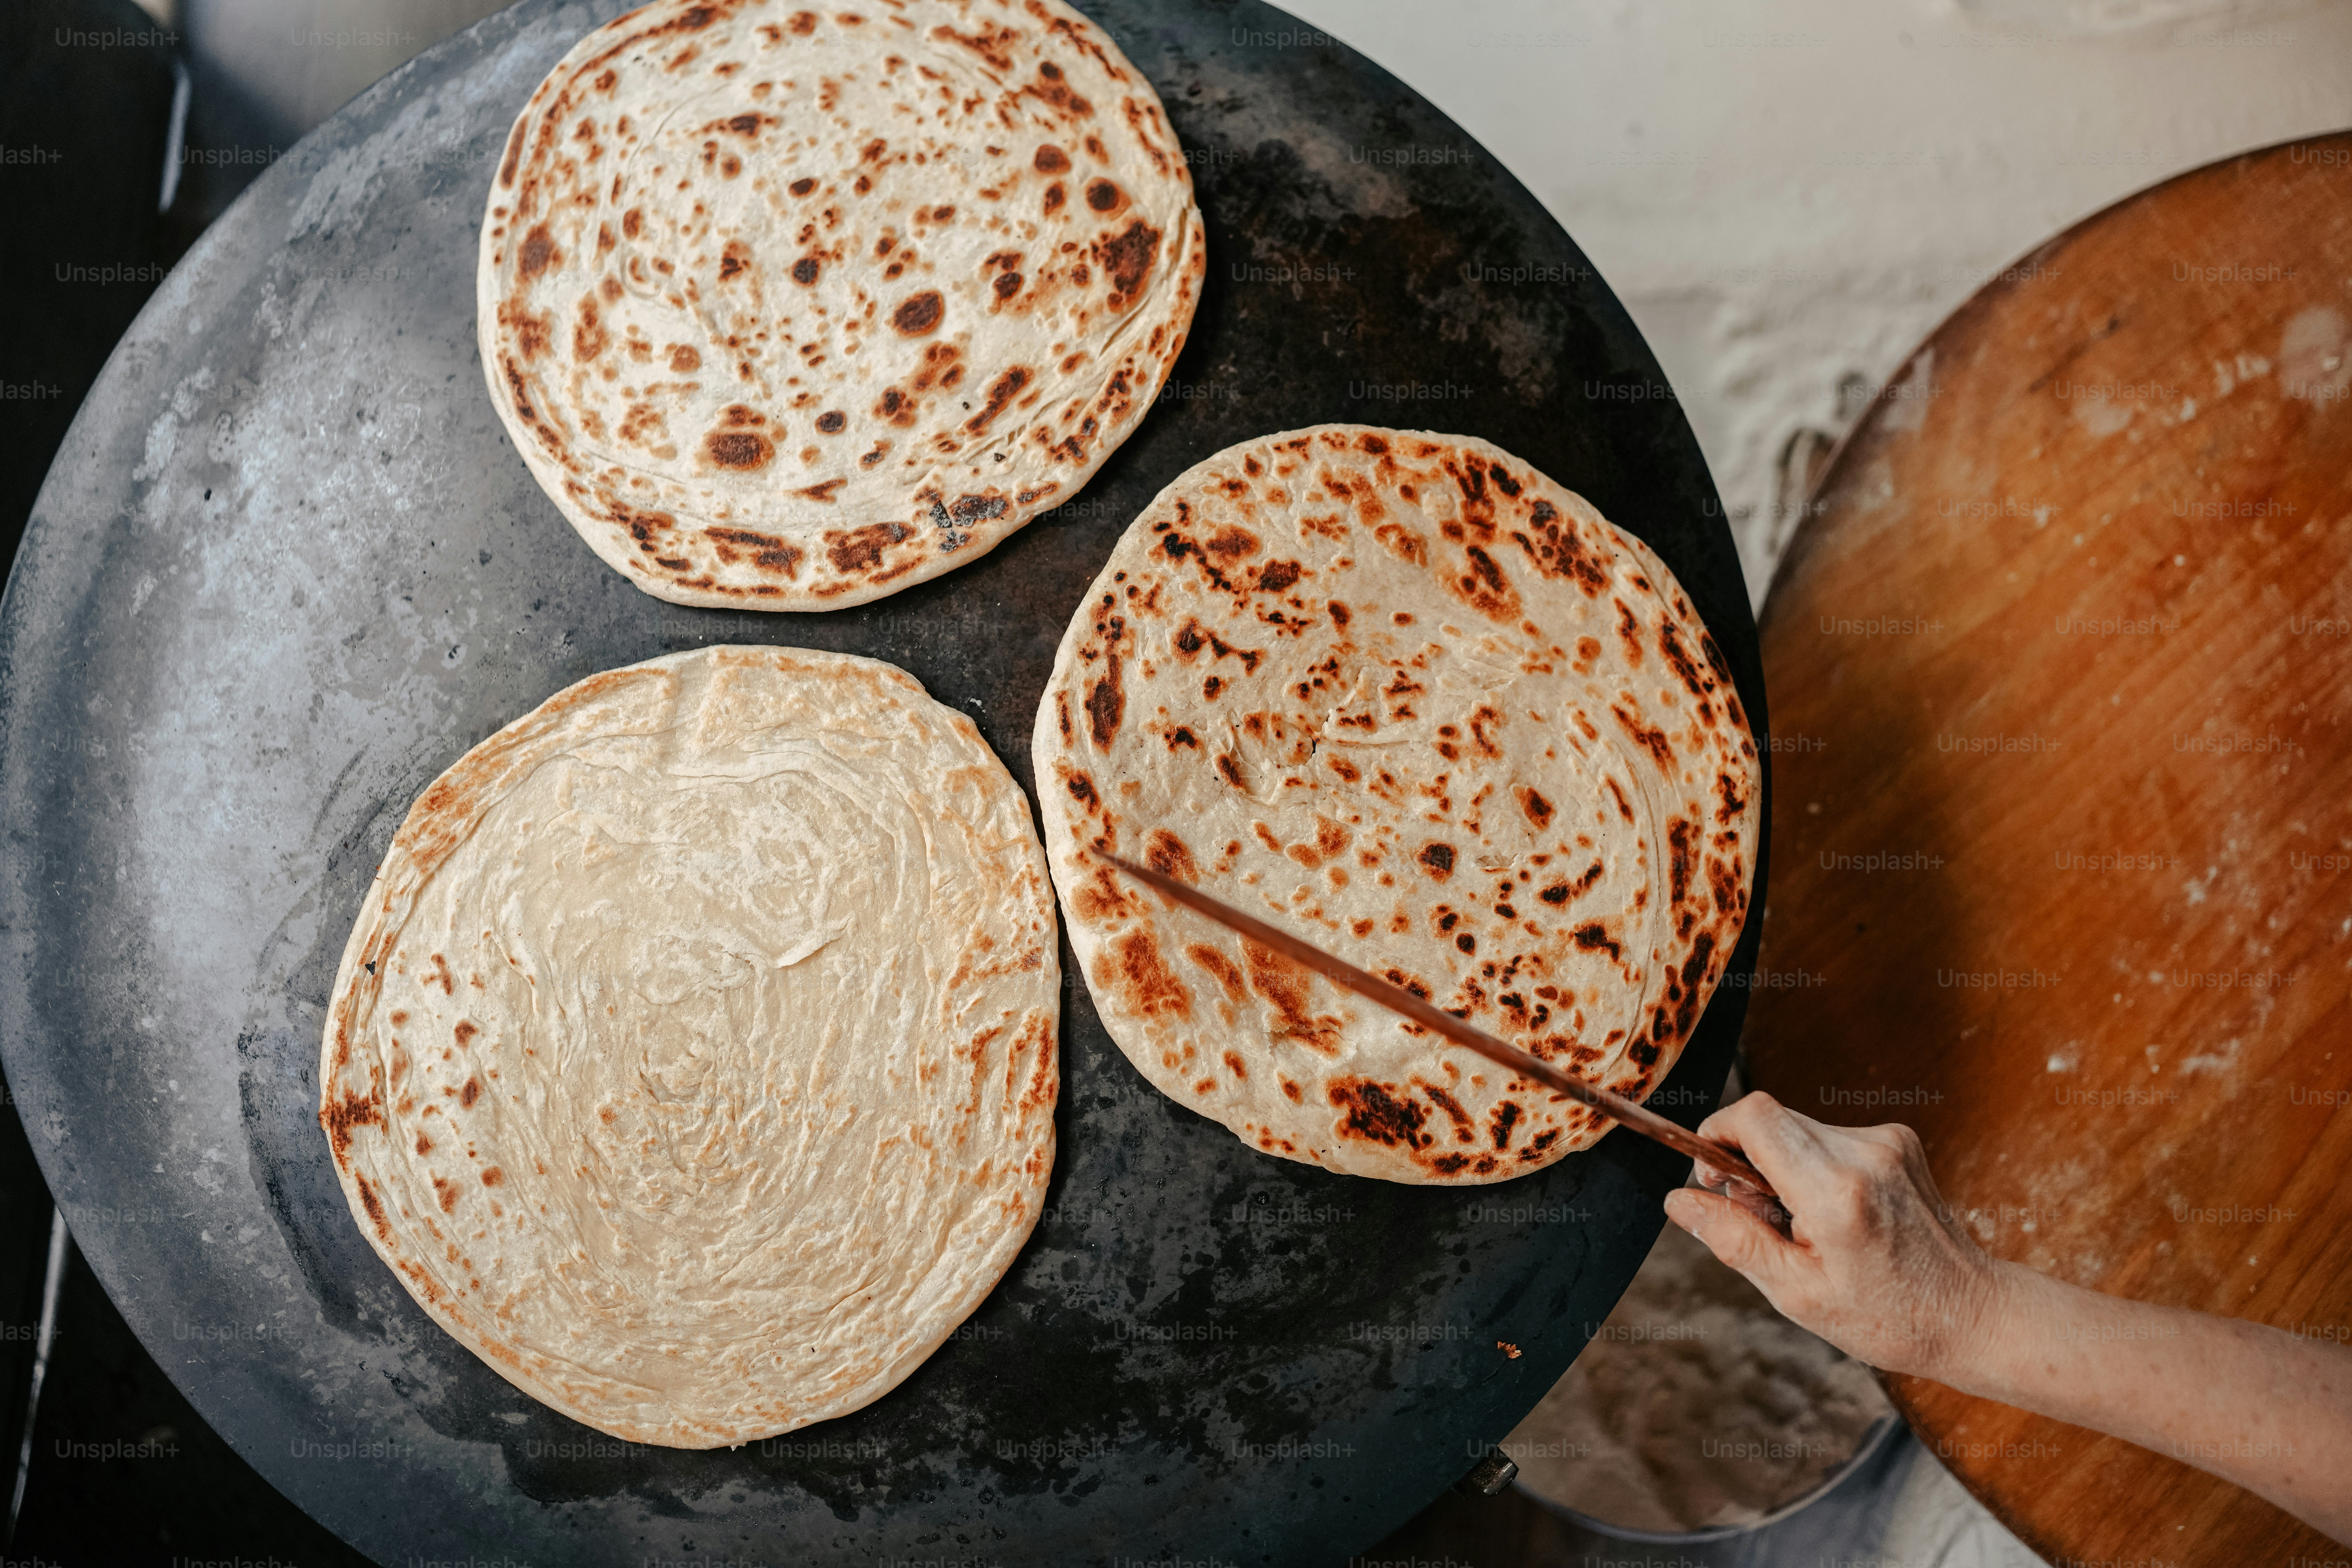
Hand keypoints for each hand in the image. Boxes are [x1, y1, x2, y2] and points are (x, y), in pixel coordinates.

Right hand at [1661, 1090, 2004, 1382]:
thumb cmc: (1886, 1316)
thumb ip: (1733, 1238)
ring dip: (1785, 1166)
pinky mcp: (1900, 1139)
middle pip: (1772, 1120)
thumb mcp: (1796, 1293)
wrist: (1971, 1313)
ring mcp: (1887, 1141)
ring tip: (1810, 1226)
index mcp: (1834, 1191)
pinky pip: (1830, 1136)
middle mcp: (1864, 1153)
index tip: (1713, 1175)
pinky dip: (1817, 1166)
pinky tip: (1840, 1214)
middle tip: (1769, 1220)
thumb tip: (1679, 1200)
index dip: (1717, 1134)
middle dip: (1750, 1162)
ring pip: (1799, 1129)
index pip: (1754, 1116)